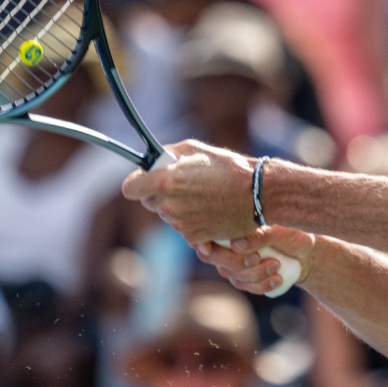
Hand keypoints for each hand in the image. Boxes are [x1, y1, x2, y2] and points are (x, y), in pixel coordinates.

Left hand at [121, 140, 257, 242]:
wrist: (257, 194)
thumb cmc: (229, 168)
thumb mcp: (195, 149)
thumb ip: (168, 154)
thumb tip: (155, 159)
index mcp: (166, 181)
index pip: (130, 188)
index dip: (137, 183)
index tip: (145, 179)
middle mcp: (169, 204)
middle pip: (148, 202)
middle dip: (160, 193)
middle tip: (182, 185)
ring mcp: (180, 223)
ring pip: (167, 215)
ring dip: (177, 207)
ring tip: (201, 196)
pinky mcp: (193, 237)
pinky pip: (182, 229)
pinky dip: (191, 221)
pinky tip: (208, 209)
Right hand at [195, 225, 318, 294]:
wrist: (306, 251)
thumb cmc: (292, 232)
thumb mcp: (282, 231)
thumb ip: (261, 235)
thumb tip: (236, 245)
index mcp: (231, 225)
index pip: (203, 233)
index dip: (199, 241)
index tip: (207, 248)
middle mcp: (226, 244)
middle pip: (212, 257)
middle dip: (235, 261)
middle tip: (258, 257)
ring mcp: (232, 264)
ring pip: (232, 274)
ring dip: (256, 273)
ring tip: (277, 264)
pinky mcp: (244, 279)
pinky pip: (246, 287)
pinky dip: (262, 285)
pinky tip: (277, 279)